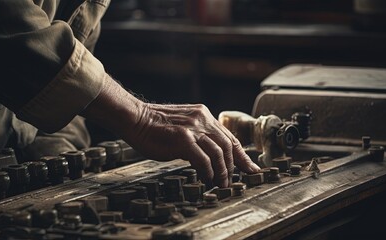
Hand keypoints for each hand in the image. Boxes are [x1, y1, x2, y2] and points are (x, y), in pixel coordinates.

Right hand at [128, 103, 259, 186]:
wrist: (134, 118)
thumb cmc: (154, 127)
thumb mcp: (182, 128)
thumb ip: (197, 137)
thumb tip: (208, 157)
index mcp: (203, 115)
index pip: (229, 138)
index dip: (242, 156)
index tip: (251, 169)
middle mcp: (202, 119)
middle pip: (228, 146)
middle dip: (234, 168)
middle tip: (231, 183)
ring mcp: (193, 128)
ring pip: (219, 153)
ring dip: (221, 172)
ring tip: (219, 184)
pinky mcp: (182, 138)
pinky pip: (203, 159)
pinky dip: (207, 172)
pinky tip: (205, 179)